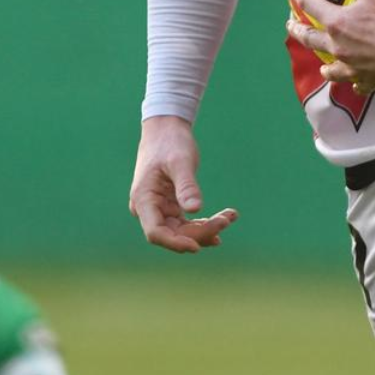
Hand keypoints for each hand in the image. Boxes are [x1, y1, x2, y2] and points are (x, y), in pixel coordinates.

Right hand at [128, 115, 237, 253]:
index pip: (155, 232)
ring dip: (206, 228)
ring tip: (230, 216)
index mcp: (143, 199)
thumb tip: (195, 210)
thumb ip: (187, 185)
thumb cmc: (170, 142)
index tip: (197, 247)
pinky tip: (223, 221)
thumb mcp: (180, 162)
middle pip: (173, 234)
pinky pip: (186, 222)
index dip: (175, 243)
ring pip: (182, 230)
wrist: (166, 128)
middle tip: (227, 219)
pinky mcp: (170, 206)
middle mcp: (148, 208)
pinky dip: (204, 222)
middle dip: (200, 232)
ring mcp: (159, 209)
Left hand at [286, 0, 374, 92]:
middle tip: (290, 25)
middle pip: (311, 39)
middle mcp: (340, 47)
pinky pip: (357, 84)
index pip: (309, 5)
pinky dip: (353, 82)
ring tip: (321, 63)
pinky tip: (354, 83)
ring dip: (324, 64)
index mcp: (338, 23)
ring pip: (331, 68)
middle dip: (298, 30)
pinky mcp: (370, 79)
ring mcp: (353, 67)